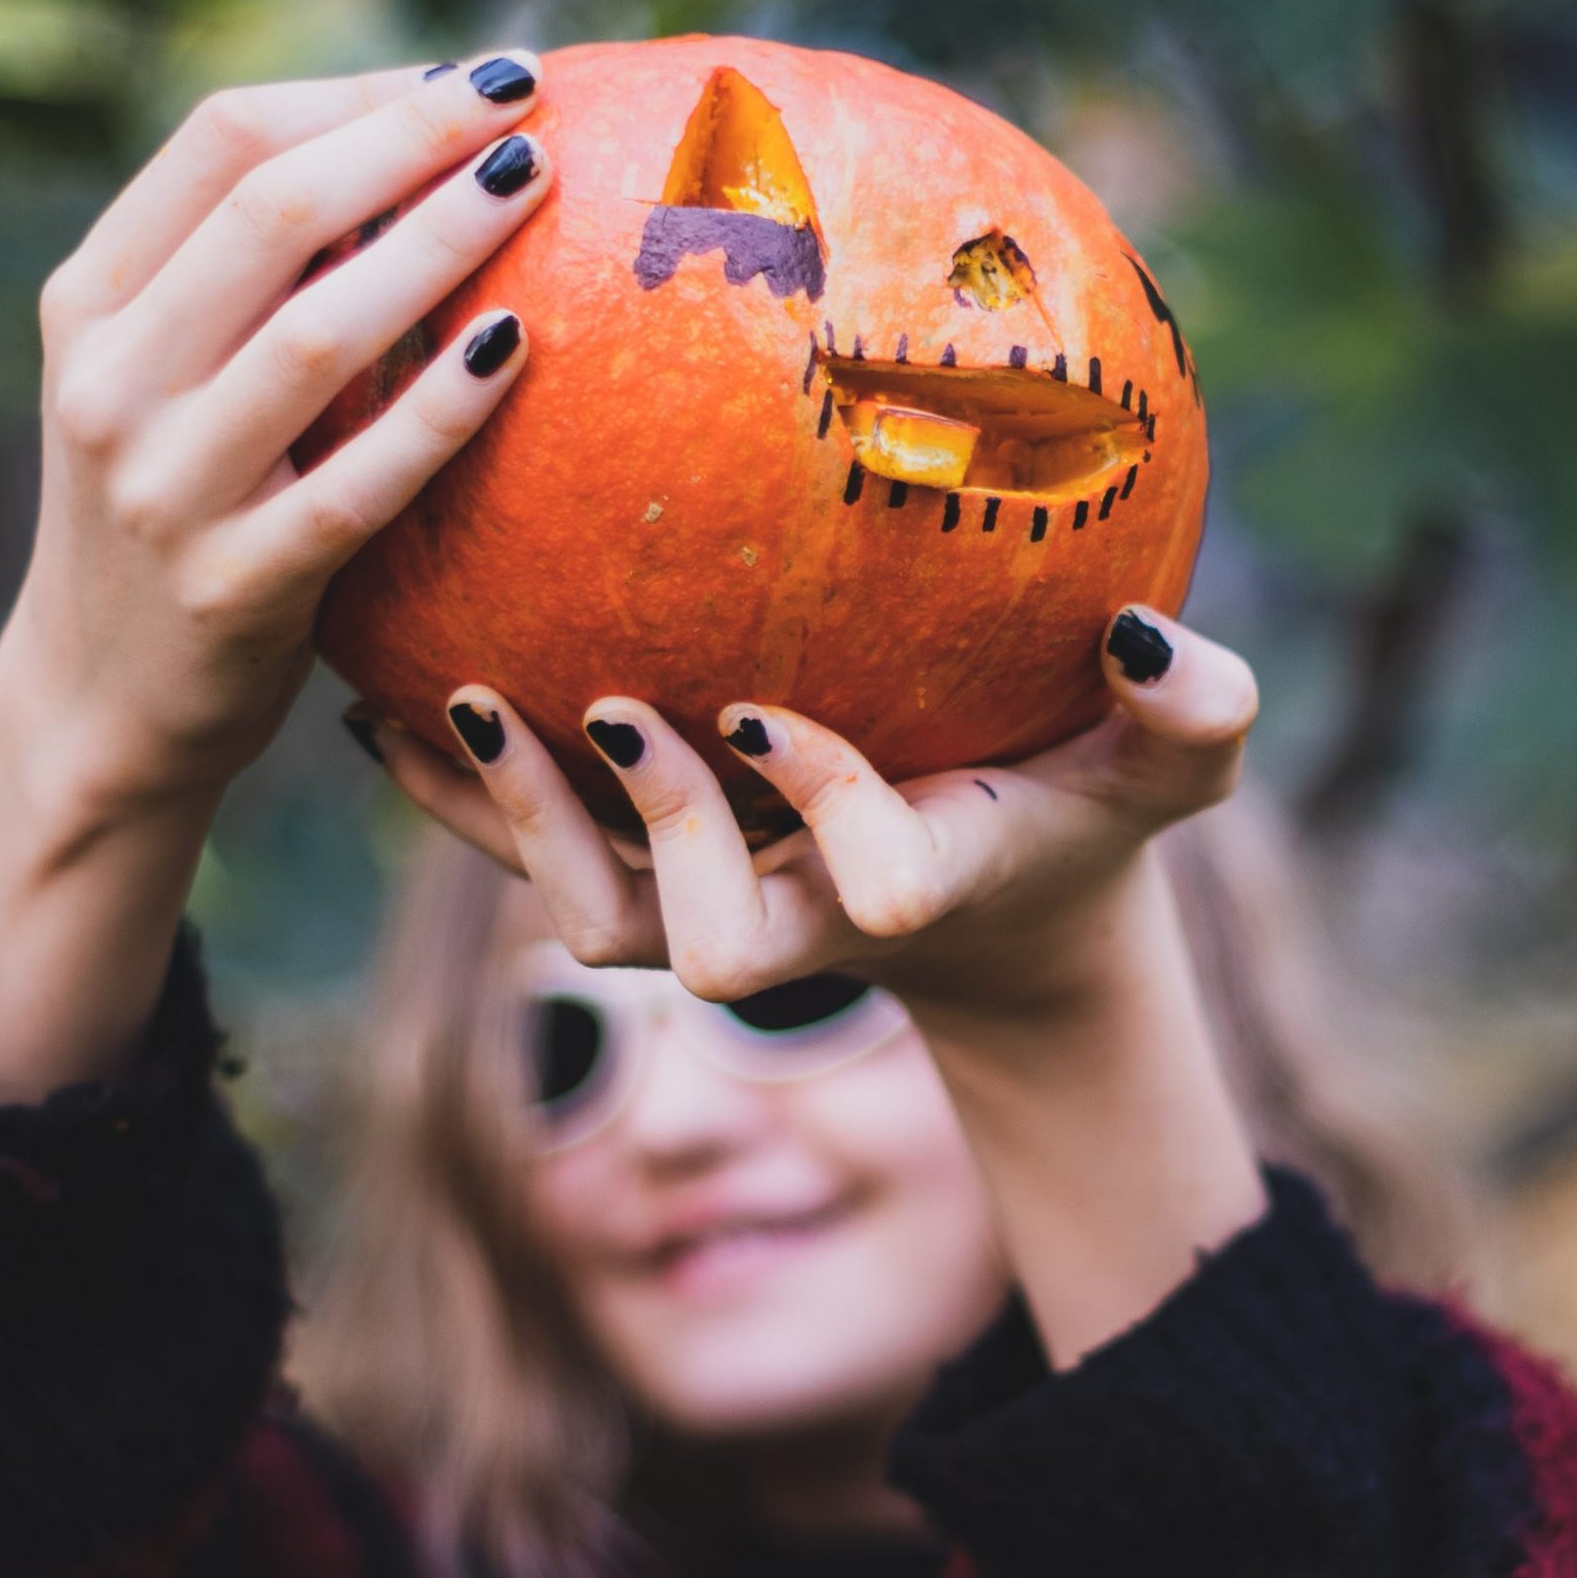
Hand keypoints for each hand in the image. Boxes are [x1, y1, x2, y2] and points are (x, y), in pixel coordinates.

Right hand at [0, 55, 553, 827]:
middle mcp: (113, 382)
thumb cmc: (171, 512)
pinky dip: (441, 410)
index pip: (220, 141)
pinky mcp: (233, 589)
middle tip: (524, 100)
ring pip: (316, 334)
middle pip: (271, 210)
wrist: (99, 704)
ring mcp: (166, 488)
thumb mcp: (161, 378)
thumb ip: (244, 278)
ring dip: (438, 244)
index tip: (464, 77)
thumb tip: (414, 145)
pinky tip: (517, 345)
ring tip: (535, 184)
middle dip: (409, 137)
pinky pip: (359, 483)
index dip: (353, 93)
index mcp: (92, 302)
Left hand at [371, 608, 1267, 1364]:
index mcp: (914, 881)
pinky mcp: (640, 877)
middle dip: (653, 839)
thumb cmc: (1085, 804)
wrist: (992, 895)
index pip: (870, 887)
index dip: (819, 816)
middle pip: (694, 938)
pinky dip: (455, 793)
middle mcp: (797, 916)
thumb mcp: (1168, 768)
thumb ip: (1194, 713)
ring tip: (462, 701)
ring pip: (586, 911)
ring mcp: (708, 903)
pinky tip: (382, 696)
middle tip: (617, 710)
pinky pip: (529, 852)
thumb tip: (1149, 638)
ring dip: (517, 822)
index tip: (768, 715)